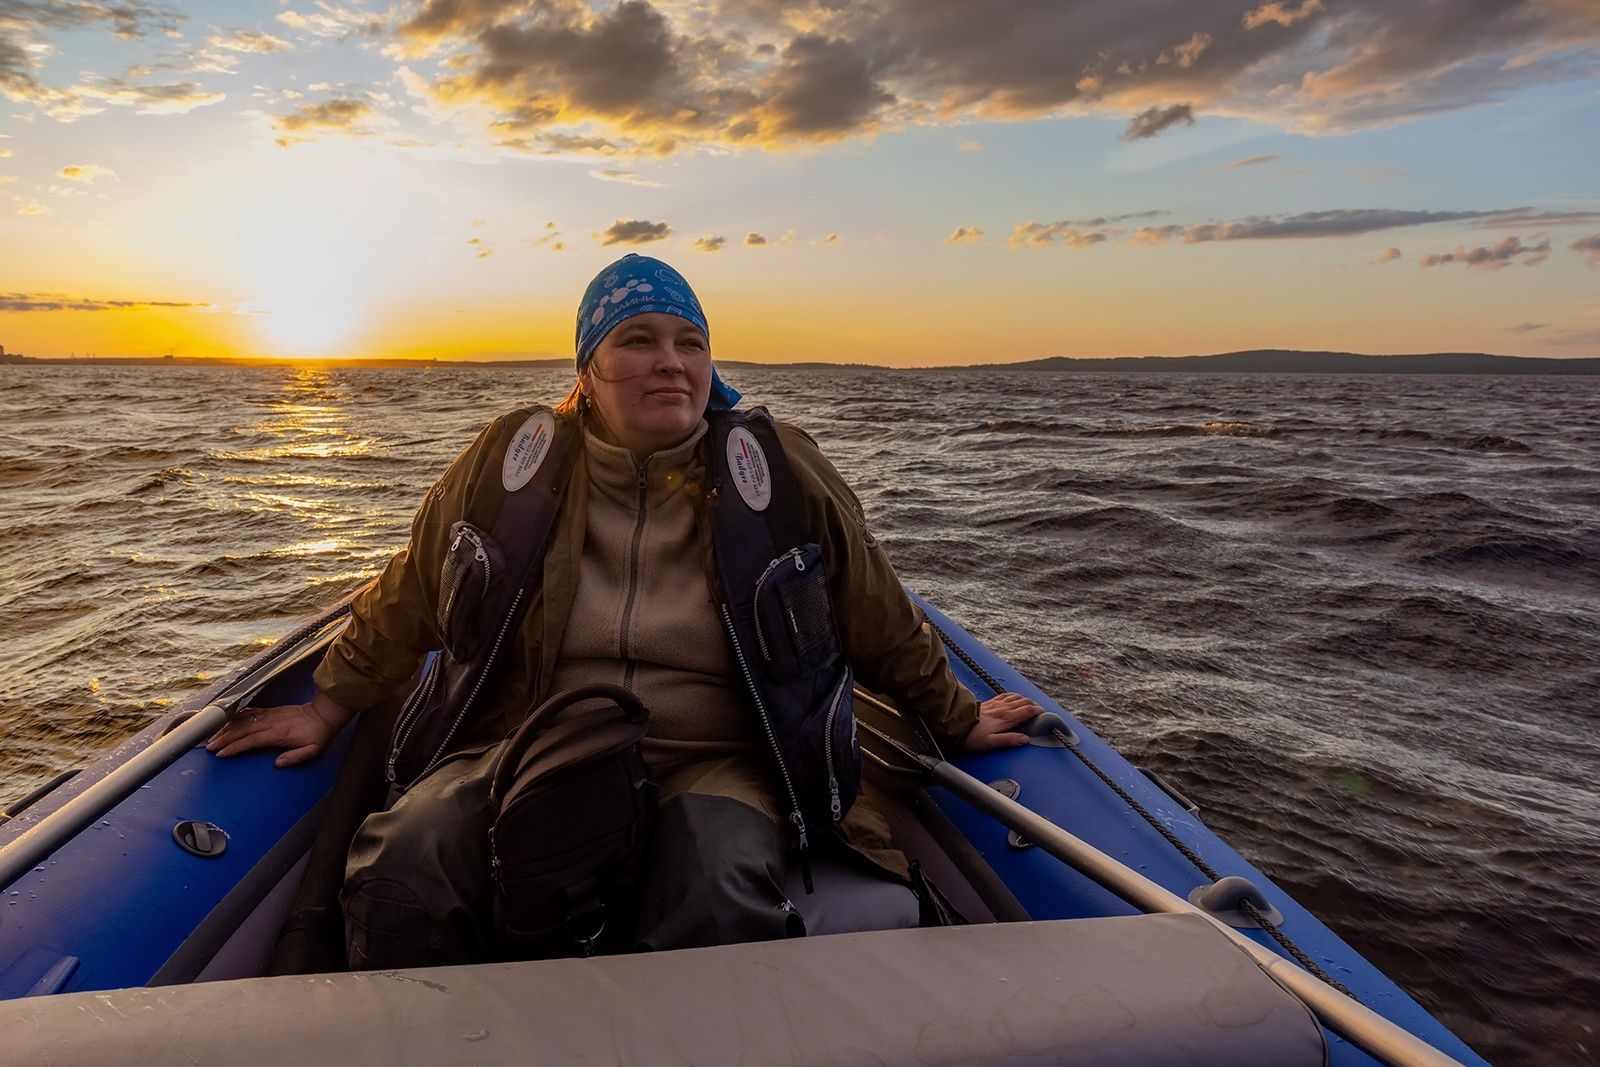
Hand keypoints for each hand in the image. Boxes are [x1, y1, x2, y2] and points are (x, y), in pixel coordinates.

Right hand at [205, 691, 353, 767]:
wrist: (323, 714)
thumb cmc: (317, 734)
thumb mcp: (313, 750)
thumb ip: (295, 757)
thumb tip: (278, 764)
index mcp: (278, 733)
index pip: (251, 741)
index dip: (235, 747)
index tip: (221, 753)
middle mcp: (270, 722)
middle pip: (242, 730)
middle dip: (223, 739)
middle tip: (209, 747)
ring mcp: (269, 715)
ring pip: (242, 721)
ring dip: (226, 728)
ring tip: (212, 736)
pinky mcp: (269, 711)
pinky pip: (249, 712)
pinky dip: (236, 717)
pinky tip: (226, 722)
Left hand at [962, 692, 1045, 751]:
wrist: (954, 723)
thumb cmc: (971, 736)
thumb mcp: (990, 743)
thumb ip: (1008, 740)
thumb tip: (1025, 739)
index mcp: (1005, 718)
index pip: (1027, 711)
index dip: (1038, 711)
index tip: (1045, 714)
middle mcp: (1002, 708)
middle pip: (1024, 702)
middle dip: (1034, 705)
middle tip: (1040, 710)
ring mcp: (996, 704)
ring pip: (1016, 697)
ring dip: (1025, 699)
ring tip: (1031, 704)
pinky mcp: (989, 702)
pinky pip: (1005, 695)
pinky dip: (1014, 695)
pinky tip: (1014, 697)